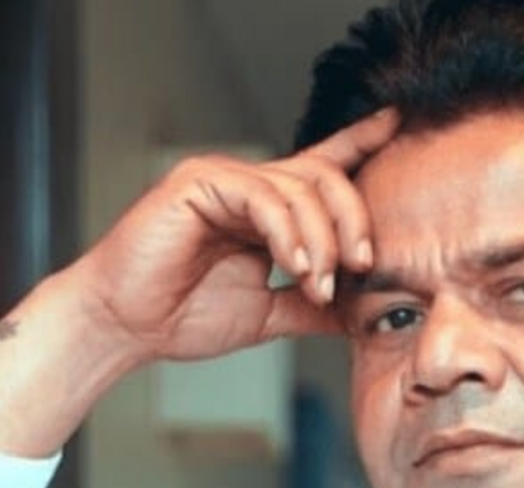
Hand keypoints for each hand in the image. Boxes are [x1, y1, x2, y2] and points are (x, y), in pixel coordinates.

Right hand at [62, 108, 399, 364]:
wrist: (127, 328)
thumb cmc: (183, 317)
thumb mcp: (270, 315)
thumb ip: (313, 305)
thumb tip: (360, 313)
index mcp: (267, 210)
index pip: (321, 167)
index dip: (360, 142)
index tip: (397, 123)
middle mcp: (249, 186)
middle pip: (325, 177)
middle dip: (354, 220)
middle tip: (363, 265)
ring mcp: (223, 178)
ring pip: (299, 187)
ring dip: (321, 239)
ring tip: (318, 283)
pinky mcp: (199, 182)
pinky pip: (262, 195)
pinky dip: (288, 233)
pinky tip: (293, 266)